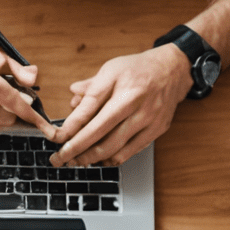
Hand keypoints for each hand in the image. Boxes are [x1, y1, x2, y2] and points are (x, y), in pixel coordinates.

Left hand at [49, 45, 192, 166]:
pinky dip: (110, 159)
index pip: (89, 110)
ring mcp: (148, 120)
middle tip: (59, 158)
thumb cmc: (138, 69)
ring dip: (90, 158)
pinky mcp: (155, 131)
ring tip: (76, 160)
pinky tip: (98, 158)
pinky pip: (128, 153)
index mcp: (121, 86)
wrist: (173, 70)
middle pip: (99, 135)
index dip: (70, 128)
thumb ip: (90, 87)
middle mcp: (135, 104)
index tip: (56, 139)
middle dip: (75, 151)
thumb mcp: (110, 69)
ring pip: (113, 149)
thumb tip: (71, 102)